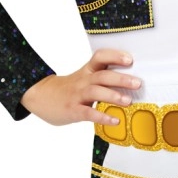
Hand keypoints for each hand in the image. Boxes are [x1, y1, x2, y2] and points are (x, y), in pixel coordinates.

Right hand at [19, 49, 140, 125]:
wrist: (39, 96)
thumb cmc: (67, 89)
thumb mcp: (83, 78)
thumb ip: (101, 79)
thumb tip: (131, 83)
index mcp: (87, 71)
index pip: (100, 57)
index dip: (114, 56)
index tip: (130, 59)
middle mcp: (83, 81)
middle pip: (102, 75)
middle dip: (121, 78)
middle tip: (138, 83)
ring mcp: (76, 95)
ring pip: (95, 91)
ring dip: (112, 95)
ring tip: (128, 101)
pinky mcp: (72, 110)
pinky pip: (88, 113)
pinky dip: (102, 117)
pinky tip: (115, 121)